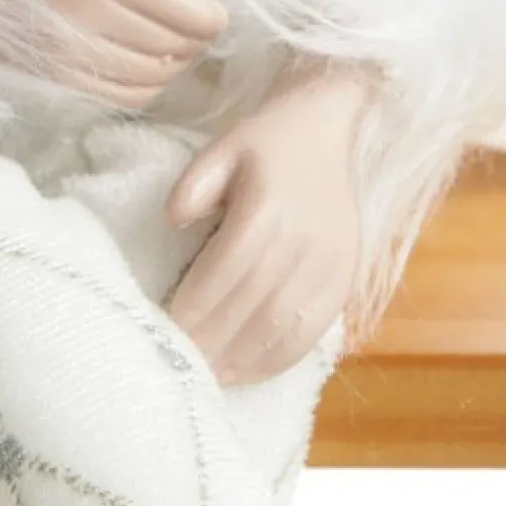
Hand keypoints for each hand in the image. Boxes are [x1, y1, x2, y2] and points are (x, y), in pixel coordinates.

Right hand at [0, 0, 229, 109]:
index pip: (189, 14)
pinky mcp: (45, 72)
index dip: (212, 16)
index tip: (212, 7)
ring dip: (171, 67)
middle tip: (196, 25)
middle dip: (196, 41)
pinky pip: (113, 97)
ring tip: (173, 47)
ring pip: (148, 78)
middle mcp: (89, 18)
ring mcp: (66, 52)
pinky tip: (139, 67)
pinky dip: (139, 89)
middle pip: (175, 48)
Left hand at [164, 59, 374, 383]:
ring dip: (241, 359)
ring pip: (281, 327)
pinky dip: (275, 359)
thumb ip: (195, 182)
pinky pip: (311, 332)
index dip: (191, 307)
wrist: (329, 130)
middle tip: (176, 365)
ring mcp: (329, 266)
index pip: (223, 272)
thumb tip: (173, 220)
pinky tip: (245, 371)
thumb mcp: (222, 146)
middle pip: (250, 307)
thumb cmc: (267, 141)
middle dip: (209, 341)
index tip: (161, 332)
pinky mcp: (345, 281)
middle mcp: (303, 243)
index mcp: (268, 209)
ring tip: (205, 376)